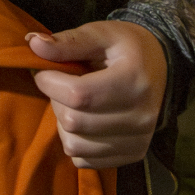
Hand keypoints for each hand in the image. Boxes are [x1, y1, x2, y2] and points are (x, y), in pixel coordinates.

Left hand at [28, 19, 169, 171]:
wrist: (160, 66)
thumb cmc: (126, 48)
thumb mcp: (100, 34)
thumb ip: (68, 41)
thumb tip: (33, 43)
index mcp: (134, 82)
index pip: (78, 95)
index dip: (50, 83)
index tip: (44, 72)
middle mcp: (141, 117)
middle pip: (73, 122)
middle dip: (56, 101)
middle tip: (62, 86)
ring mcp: (139, 141)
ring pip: (75, 146)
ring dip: (63, 125)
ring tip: (75, 105)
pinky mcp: (133, 156)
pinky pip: (84, 161)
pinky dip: (75, 142)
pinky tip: (84, 122)